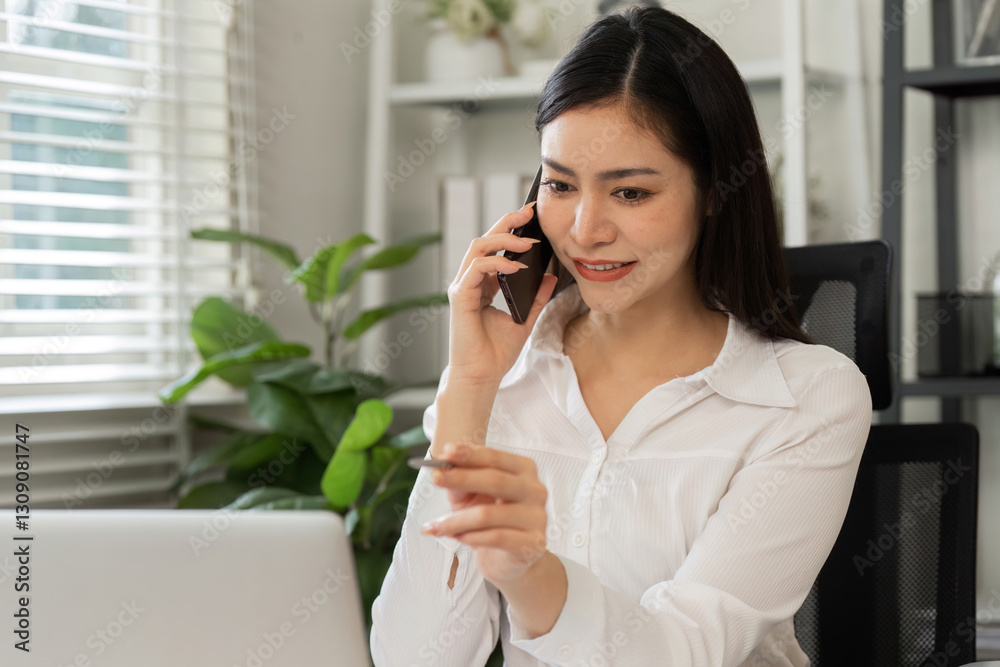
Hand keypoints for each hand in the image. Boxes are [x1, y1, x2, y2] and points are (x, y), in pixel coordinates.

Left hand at [420, 442, 549, 584]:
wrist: (506, 559)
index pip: (495, 458)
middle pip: (496, 480)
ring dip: (456, 520)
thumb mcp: (471, 496)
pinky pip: (496, 537)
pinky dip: (471, 537)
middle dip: (462, 478)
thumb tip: (441, 470)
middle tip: (436, 479)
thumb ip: (460, 482)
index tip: (445, 452)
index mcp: (523, 470)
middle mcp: (535, 489)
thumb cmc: (489, 520)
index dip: (470, 454)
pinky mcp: (533, 542)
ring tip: (436, 526)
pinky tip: (457, 537)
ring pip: (489, 514)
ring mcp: (537, 516)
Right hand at [446, 201, 558, 384]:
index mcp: (484, 285)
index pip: (495, 249)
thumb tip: (551, 275)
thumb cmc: (497, 353)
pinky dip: (496, 263)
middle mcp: (471, 282)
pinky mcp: (461, 297)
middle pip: (484, 241)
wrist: (482, 377)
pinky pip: (476, 269)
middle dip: (506, 223)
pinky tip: (516, 266)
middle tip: (528, 212)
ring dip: (502, 239)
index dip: (510, 230)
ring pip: (477, 248)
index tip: (531, 218)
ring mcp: (463, 288)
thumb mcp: (525, 319)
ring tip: (526, 241)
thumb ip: (537, 297)